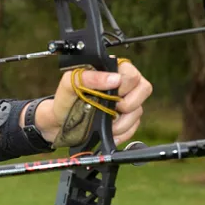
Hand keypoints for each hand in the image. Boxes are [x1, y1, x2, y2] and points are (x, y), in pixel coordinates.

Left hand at [34, 60, 152, 145]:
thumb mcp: (69, 84)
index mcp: (111, 70)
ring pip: (139, 111)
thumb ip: (89, 77)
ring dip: (122, 122)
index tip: (110, 95)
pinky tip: (108, 132)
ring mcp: (126, 103)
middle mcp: (122, 85)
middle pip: (144, 89)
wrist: (59, 124)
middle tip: (113, 109)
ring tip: (106, 124)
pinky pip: (133, 128)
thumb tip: (115, 79)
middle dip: (128, 104)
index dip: (124, 86)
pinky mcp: (126, 121)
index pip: (132, 74)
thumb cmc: (64, 100)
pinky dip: (121, 133)